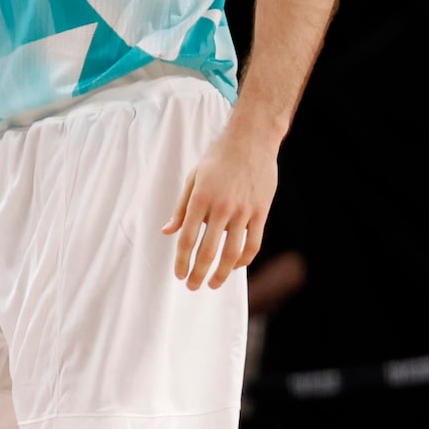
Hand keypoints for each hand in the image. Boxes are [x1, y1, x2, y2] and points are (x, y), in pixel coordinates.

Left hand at [165, 116, 275, 289]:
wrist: (250, 141)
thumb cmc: (217, 160)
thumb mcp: (192, 180)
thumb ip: (181, 209)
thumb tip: (167, 232)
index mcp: (200, 200)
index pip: (187, 239)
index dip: (182, 261)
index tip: (179, 275)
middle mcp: (221, 208)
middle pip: (208, 250)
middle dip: (199, 273)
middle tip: (193, 287)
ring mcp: (243, 211)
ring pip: (233, 251)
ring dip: (222, 272)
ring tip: (214, 284)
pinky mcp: (261, 211)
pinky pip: (254, 242)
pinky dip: (244, 259)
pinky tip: (235, 267)